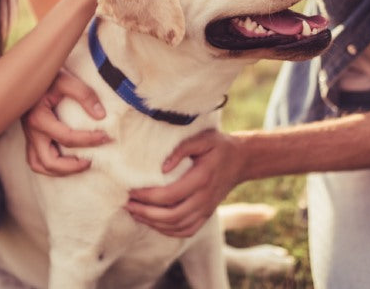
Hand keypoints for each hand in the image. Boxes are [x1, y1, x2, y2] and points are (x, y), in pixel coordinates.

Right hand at [22, 68, 109, 175]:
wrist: (27, 73)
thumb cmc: (48, 76)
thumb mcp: (67, 80)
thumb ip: (85, 95)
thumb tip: (101, 116)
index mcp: (38, 118)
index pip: (67, 138)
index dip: (89, 140)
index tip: (105, 137)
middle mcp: (31, 131)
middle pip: (49, 162)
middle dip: (72, 166)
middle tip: (91, 161)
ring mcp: (28, 135)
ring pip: (38, 164)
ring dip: (59, 170)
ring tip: (79, 165)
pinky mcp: (30, 136)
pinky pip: (36, 158)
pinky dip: (50, 165)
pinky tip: (65, 159)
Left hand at [124, 129, 243, 237]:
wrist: (242, 160)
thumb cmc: (219, 146)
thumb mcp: (203, 138)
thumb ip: (182, 149)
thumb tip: (162, 168)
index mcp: (202, 178)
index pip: (170, 195)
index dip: (147, 196)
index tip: (131, 190)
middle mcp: (204, 198)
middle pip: (171, 216)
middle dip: (146, 213)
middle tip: (127, 204)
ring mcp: (206, 209)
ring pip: (177, 226)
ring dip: (154, 223)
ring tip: (135, 213)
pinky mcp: (207, 215)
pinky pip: (186, 230)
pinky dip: (168, 231)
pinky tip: (154, 223)